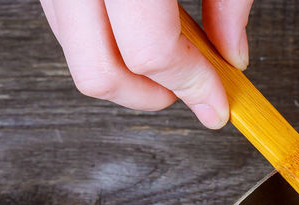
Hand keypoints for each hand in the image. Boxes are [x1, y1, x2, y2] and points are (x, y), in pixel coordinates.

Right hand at [41, 0, 253, 128]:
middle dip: (147, 96)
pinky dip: (102, 38)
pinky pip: (66, 23)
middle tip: (185, 91)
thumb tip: (232, 56)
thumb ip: (229, 1)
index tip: (216, 102)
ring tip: (167, 49)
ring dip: (123, 68)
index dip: (191, 86)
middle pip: (97, 71)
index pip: (151, 53)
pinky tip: (137, 23)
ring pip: (75, 52)